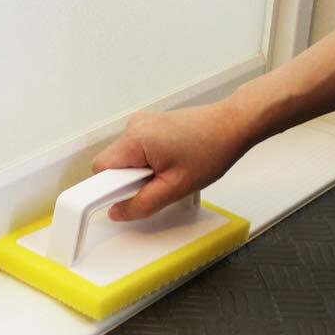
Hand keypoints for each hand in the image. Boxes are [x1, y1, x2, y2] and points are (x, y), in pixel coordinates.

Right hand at [91, 99, 248, 220]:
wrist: (233, 124)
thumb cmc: (211, 149)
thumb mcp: (175, 188)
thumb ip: (142, 204)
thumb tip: (117, 212)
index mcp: (135, 139)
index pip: (100, 169)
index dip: (109, 188)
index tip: (123, 199)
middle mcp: (134, 126)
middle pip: (113, 164)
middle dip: (130, 181)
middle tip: (160, 184)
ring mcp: (142, 123)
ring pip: (126, 159)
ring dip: (142, 172)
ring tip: (171, 171)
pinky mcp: (151, 125)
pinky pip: (137, 150)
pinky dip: (149, 161)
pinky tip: (172, 162)